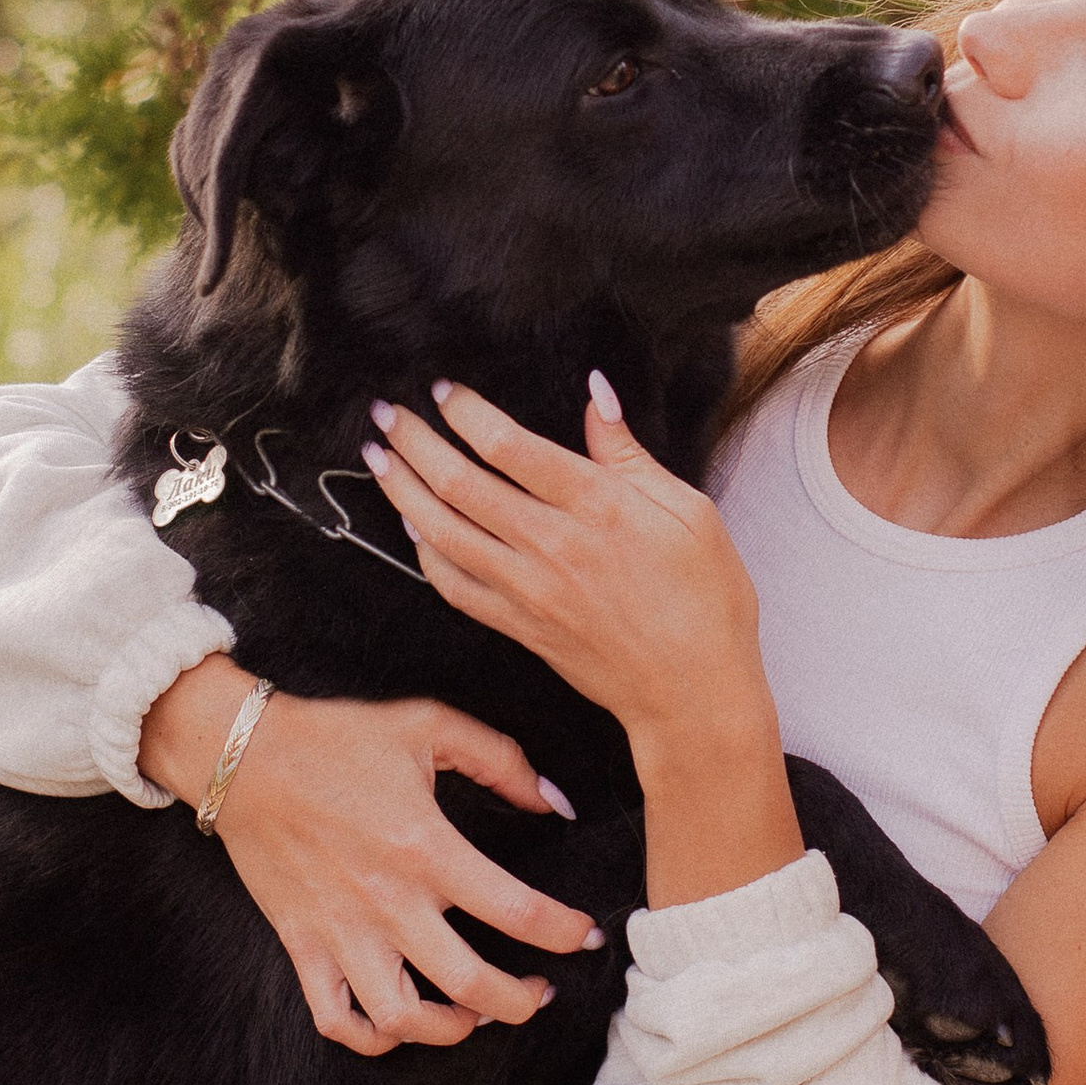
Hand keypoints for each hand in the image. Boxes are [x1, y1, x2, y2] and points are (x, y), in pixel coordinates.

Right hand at [139, 659, 601, 1056]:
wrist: (243, 756)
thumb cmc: (338, 738)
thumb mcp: (427, 726)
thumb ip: (500, 760)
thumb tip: (555, 801)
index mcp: (426, 848)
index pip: (517, 911)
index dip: (565, 931)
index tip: (586, 935)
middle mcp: (388, 902)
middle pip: (470, 984)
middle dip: (521, 1001)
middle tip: (540, 993)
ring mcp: (342, 932)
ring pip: (403, 1019)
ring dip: (451, 1029)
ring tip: (474, 1014)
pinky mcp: (303, 946)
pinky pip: (337, 1019)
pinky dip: (373, 1037)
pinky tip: (402, 1021)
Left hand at [363, 376, 765, 747]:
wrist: (692, 694)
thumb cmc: (706, 600)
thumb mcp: (689, 511)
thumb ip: (629, 454)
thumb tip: (595, 393)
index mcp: (598, 506)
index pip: (509, 446)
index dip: (466, 412)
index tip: (443, 391)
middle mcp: (553, 546)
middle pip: (461, 484)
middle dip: (415, 442)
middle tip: (386, 412)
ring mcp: (529, 590)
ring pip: (444, 533)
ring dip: (403, 491)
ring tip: (379, 457)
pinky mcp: (519, 627)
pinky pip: (453, 586)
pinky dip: (424, 553)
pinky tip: (410, 528)